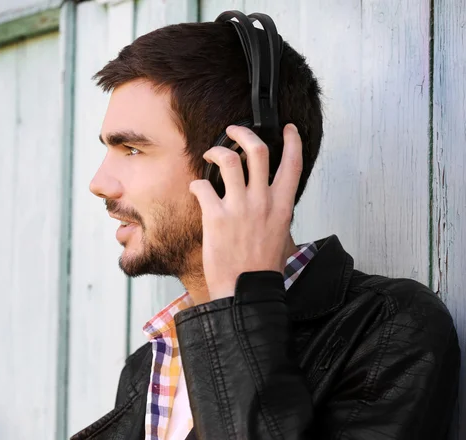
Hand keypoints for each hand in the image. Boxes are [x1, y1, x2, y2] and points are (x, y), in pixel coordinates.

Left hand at [189, 124, 302, 300]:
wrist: (246, 290)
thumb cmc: (263, 268)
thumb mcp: (282, 236)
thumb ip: (278, 214)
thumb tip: (272, 203)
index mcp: (282, 206)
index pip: (293, 164)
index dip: (292, 141)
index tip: (287, 128)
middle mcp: (263, 201)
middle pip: (258, 151)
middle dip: (243, 133)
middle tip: (233, 130)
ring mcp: (240, 207)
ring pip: (229, 160)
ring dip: (216, 151)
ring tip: (210, 154)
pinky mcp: (216, 216)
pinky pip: (203, 186)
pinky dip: (197, 184)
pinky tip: (196, 189)